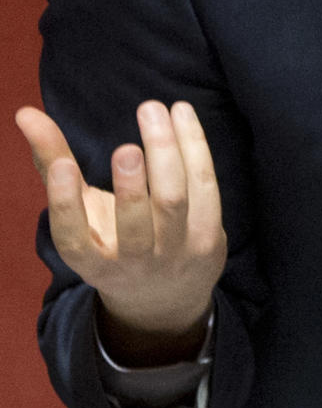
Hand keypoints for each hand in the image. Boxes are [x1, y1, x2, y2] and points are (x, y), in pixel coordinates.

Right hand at [16, 100, 226, 364]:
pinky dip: (195, 147)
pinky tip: (182, 113)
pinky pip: (205, 187)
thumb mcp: (81, 212)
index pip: (73, 239)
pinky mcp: (209, 240)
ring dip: (167, 153)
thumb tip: (25, 113)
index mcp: (91, 260)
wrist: (164, 297)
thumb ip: (54, 162)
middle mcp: (133, 262)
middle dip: (130, 186)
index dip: (65, 205)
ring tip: (153, 110)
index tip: (64, 167)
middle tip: (126, 147)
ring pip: (174, 202)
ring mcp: (175, 253)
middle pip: (136, 224)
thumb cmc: (111, 238)